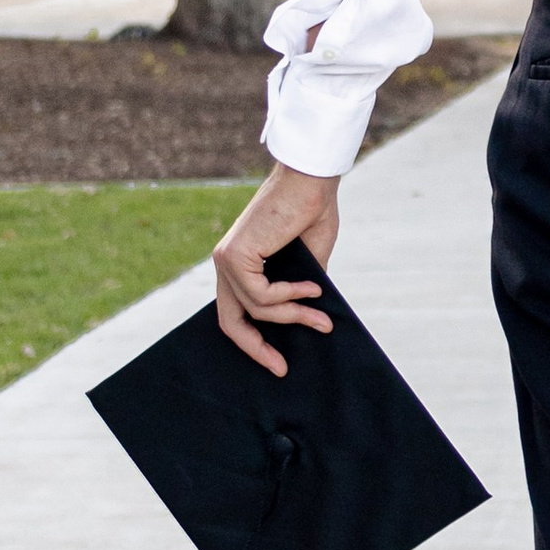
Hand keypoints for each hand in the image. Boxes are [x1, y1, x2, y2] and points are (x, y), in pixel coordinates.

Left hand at [212, 160, 343, 375]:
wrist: (311, 181)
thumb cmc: (312, 213)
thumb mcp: (307, 262)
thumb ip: (297, 290)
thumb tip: (308, 323)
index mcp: (240, 264)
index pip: (236, 312)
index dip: (254, 340)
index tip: (278, 361)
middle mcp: (226, 263)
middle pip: (230, 322)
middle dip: (256, 348)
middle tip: (281, 368)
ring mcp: (226, 260)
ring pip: (256, 310)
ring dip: (294, 317)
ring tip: (322, 317)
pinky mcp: (234, 256)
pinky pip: (261, 296)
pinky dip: (290, 297)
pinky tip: (311, 288)